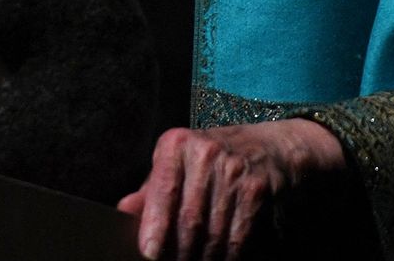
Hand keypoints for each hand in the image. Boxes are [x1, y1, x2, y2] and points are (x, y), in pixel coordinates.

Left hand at [118, 120, 345, 259]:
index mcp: (177, 144)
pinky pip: (238, 237)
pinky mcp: (257, 191)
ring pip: (213, 233)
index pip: (163, 188)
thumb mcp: (177, 162)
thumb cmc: (210, 159)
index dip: (155, 224)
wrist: (270, 147)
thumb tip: (124, 212)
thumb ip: (151, 190)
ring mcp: (235, 171)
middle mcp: (206, 153)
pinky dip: (226, 257)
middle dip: (177, 252)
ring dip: (201, 259)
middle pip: (189, 218)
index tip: (149, 252)